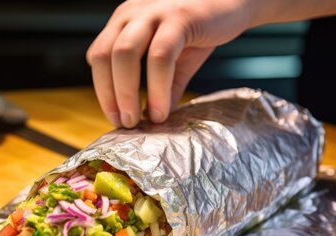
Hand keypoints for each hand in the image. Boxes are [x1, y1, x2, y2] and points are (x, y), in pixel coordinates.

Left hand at [86, 0, 254, 127]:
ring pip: (124, 55)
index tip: (114, 117)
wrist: (238, 1)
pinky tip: (162, 110)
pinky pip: (159, 57)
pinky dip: (157, 88)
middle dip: (109, 95)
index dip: (102, 89)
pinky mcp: (179, 16)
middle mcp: (132, 13)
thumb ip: (163, 87)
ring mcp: (153, 12)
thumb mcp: (177, 61)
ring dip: (126, 93)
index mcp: (124, 20)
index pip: (98, 56)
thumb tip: (154, 119)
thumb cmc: (203, 27)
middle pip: (103, 56)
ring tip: (137, 121)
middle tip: (124, 123)